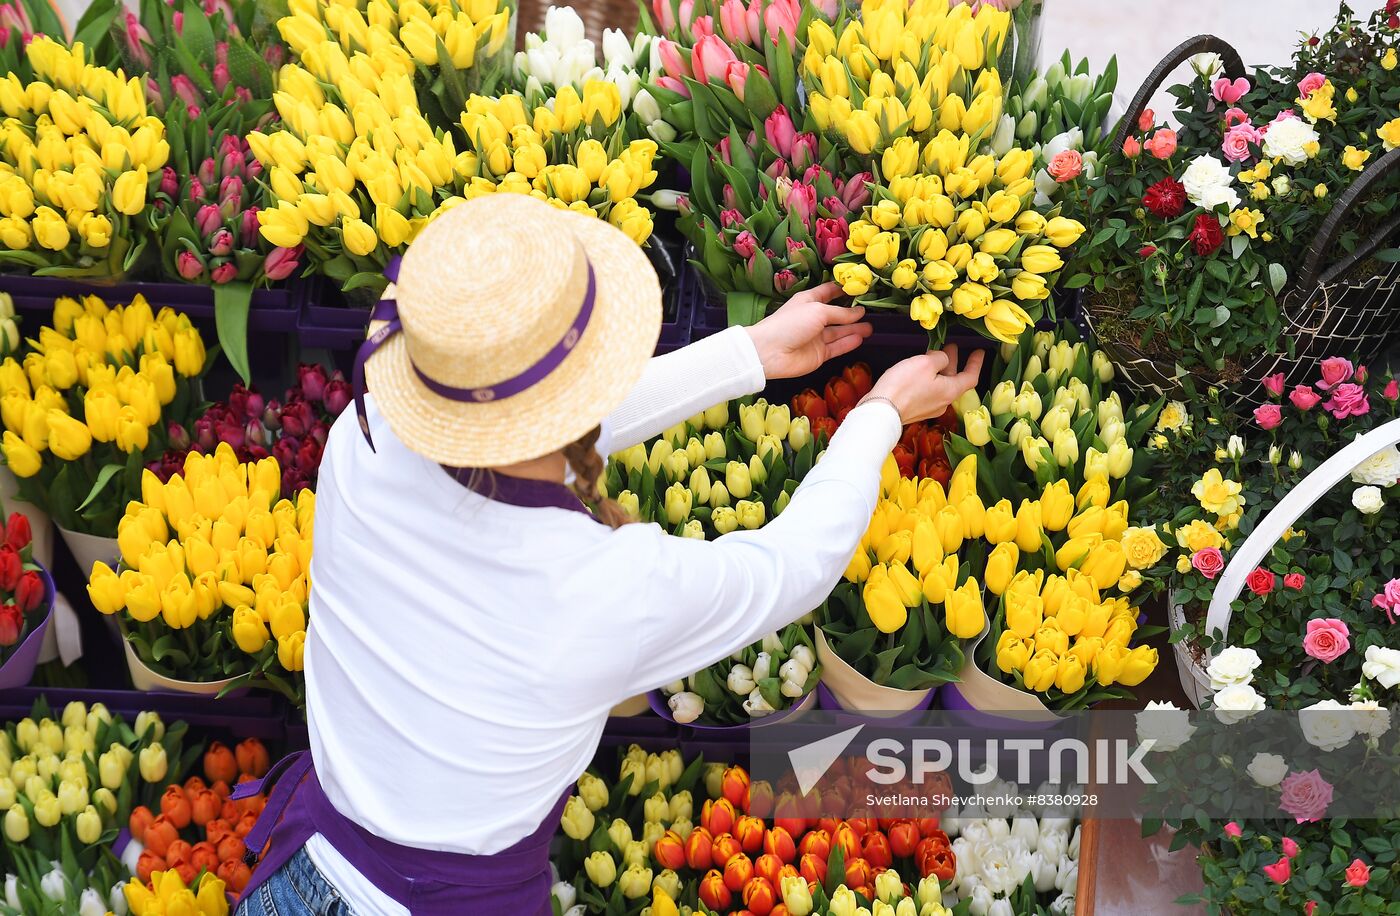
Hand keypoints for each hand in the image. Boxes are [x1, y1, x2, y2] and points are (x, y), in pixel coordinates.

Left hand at [745, 283, 872, 378]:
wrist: (770, 352)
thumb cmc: (791, 323)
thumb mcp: (818, 311)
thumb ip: (840, 313)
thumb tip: (859, 312)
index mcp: (808, 301)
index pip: (829, 292)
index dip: (843, 290)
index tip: (861, 287)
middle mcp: (813, 318)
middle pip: (836, 314)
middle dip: (853, 312)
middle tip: (871, 311)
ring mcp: (816, 337)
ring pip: (839, 332)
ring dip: (854, 329)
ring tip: (871, 327)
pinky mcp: (819, 354)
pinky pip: (837, 347)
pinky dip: (848, 343)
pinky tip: (861, 338)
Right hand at [866, 344, 985, 424]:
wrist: (880, 412)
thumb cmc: (904, 385)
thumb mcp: (925, 363)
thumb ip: (939, 358)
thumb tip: (942, 359)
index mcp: (950, 391)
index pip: (970, 377)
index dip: (976, 363)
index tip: (979, 351)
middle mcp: (942, 402)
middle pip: (953, 380)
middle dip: (953, 362)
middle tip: (951, 346)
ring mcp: (928, 408)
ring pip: (939, 385)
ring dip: (939, 369)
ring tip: (933, 354)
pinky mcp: (914, 410)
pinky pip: (927, 391)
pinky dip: (929, 378)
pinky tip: (919, 370)